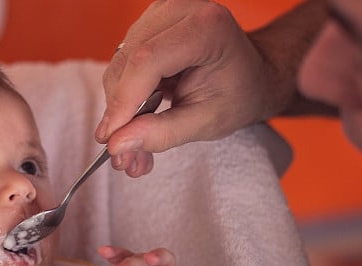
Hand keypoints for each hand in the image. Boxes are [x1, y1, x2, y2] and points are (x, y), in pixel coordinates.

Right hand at [95, 0, 268, 176]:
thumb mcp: (206, 122)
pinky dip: (124, 98)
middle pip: (127, 63)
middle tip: (123, 156)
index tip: (111, 139)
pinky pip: (122, 64)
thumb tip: (118, 145)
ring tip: (132, 146)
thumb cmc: (237, 94)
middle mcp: (179, 10)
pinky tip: (134, 122)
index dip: (124, 102)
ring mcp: (161, 13)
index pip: (147, 61)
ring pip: (119, 65)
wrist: (250, 74)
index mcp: (205, 27)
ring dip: (119, 109)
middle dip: (119, 113)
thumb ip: (163, 133)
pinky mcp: (148, 24)